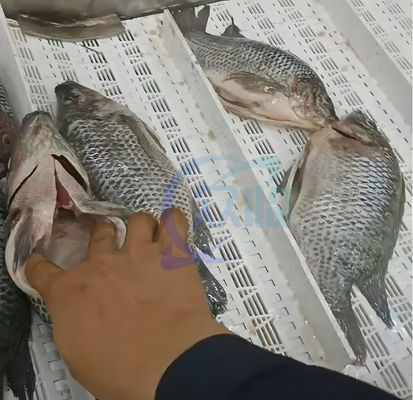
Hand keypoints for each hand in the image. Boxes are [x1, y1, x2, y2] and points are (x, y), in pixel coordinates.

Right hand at [26, 208, 229, 399]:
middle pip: (99, 233)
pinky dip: (174, 220)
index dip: (40, 265)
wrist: (167, 361)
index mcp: (71, 291)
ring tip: (149, 236)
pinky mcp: (172, 253)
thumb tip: (81, 314)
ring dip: (142, 227)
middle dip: (104, 235)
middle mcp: (102, 263)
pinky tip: (175, 225)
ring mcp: (139, 253)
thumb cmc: (118, 369)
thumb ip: (75, 323)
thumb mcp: (78, 354)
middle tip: (114, 245)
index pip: (42, 270)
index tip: (41, 263)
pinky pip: (174, 221)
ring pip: (139, 220)